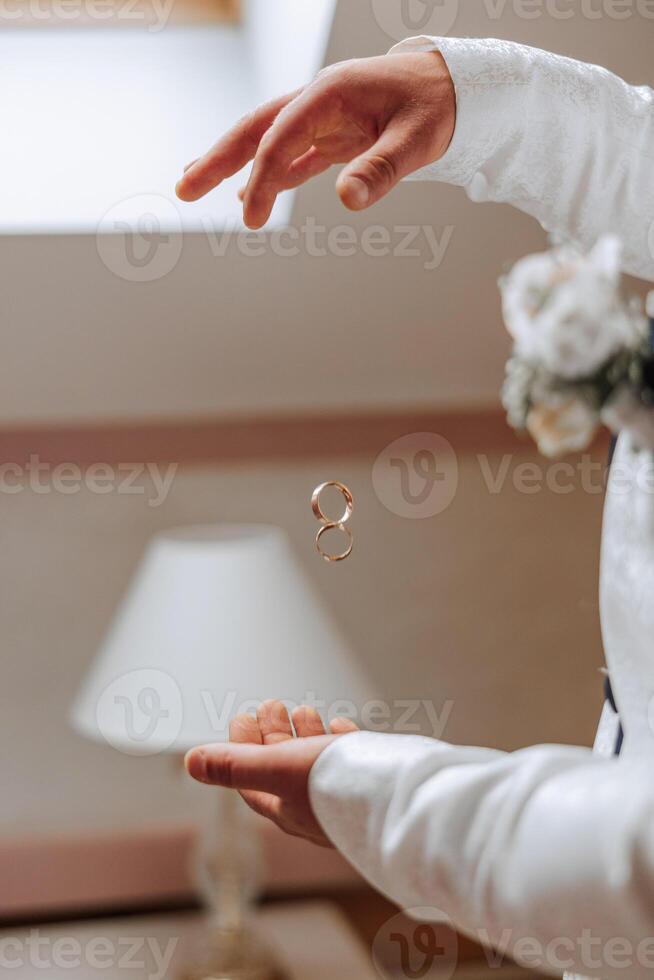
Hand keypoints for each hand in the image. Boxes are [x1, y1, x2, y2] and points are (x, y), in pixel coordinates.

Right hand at [175, 51, 455, 228]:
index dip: (261, 178)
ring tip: (194, 184)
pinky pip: (292, 153)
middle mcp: (318, 101)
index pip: (281, 138)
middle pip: (256, 129)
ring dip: (233, 164)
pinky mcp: (332, 133)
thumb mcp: (418, 139)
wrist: (453, 84)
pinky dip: (269, 172)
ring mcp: (322, 117)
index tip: (250, 218)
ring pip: (267, 139)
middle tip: (183, 188)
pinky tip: (249, 192)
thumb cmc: (437, 106)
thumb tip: (349, 201)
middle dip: (218, 158)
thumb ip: (382, 168)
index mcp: (331, 95)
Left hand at [185, 700, 358, 846]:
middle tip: (269, 706)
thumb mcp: (278, 768)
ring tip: (304, 711)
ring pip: (315, 763)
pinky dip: (338, 740)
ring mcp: (343, 796)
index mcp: (287, 808)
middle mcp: (313, 808)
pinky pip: (349, 762)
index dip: (239, 751)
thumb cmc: (338, 788)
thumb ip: (236, 765)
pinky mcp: (370, 783)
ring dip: (305, 734)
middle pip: (282, 770)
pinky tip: (338, 727)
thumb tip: (191, 762)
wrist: (402, 798)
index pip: (251, 782)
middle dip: (274, 736)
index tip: (240, 718)